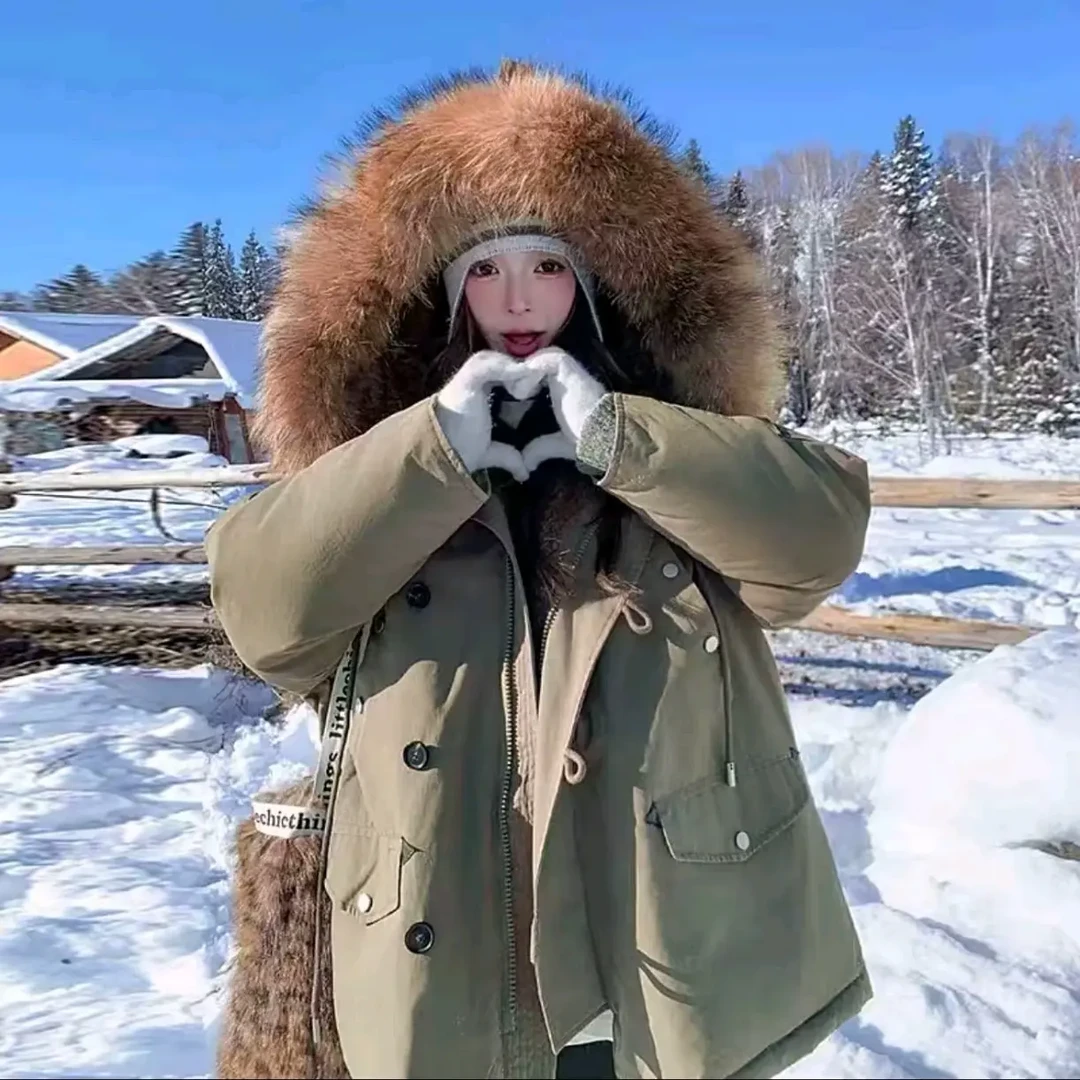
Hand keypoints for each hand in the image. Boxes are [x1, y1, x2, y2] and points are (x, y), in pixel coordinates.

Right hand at [434, 351, 545, 481]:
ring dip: (519, 370)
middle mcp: (476, 380)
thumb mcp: (491, 452)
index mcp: (482, 392)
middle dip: (526, 371)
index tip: (545, 391)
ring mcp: (471, 375)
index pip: (509, 377)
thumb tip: (524, 473)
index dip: (527, 381)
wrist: (444, 451)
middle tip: (546, 380)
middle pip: (507, 365)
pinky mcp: (468, 376)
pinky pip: (493, 366)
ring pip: (501, 362)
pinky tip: (524, 376)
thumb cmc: (462, 450)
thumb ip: (507, 456)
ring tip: (536, 380)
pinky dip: (510, 369)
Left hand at [517, 348, 605, 470]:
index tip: (512, 401)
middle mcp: (565, 374)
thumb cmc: (583, 439)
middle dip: (519, 376)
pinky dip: (529, 374)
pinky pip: (541, 361)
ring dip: (523, 374)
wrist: (600, 434)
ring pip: (536, 359)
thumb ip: (539, 447)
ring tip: (517, 394)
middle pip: (534, 363)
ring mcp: (566, 367)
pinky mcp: (566, 365)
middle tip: (511, 395)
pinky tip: (524, 393)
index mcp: (563, 388)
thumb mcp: (555, 443)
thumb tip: (524, 463)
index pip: (536, 374)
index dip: (522, 384)